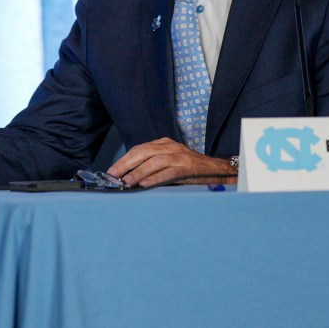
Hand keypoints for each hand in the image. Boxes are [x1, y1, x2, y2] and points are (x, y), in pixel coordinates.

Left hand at [106, 137, 236, 187]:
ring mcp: (179, 156)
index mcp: (164, 144)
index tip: (111, 171)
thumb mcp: (170, 160)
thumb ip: (152, 164)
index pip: (139, 149)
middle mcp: (170, 147)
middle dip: (126, 164)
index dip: (124, 160)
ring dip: (138, 172)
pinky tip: (145, 184)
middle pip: (143, 152)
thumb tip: (128, 176)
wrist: (216, 170)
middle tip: (114, 175)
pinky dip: (155, 178)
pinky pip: (168, 172)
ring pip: (154, 162)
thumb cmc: (190, 168)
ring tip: (127, 182)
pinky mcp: (187, 168)